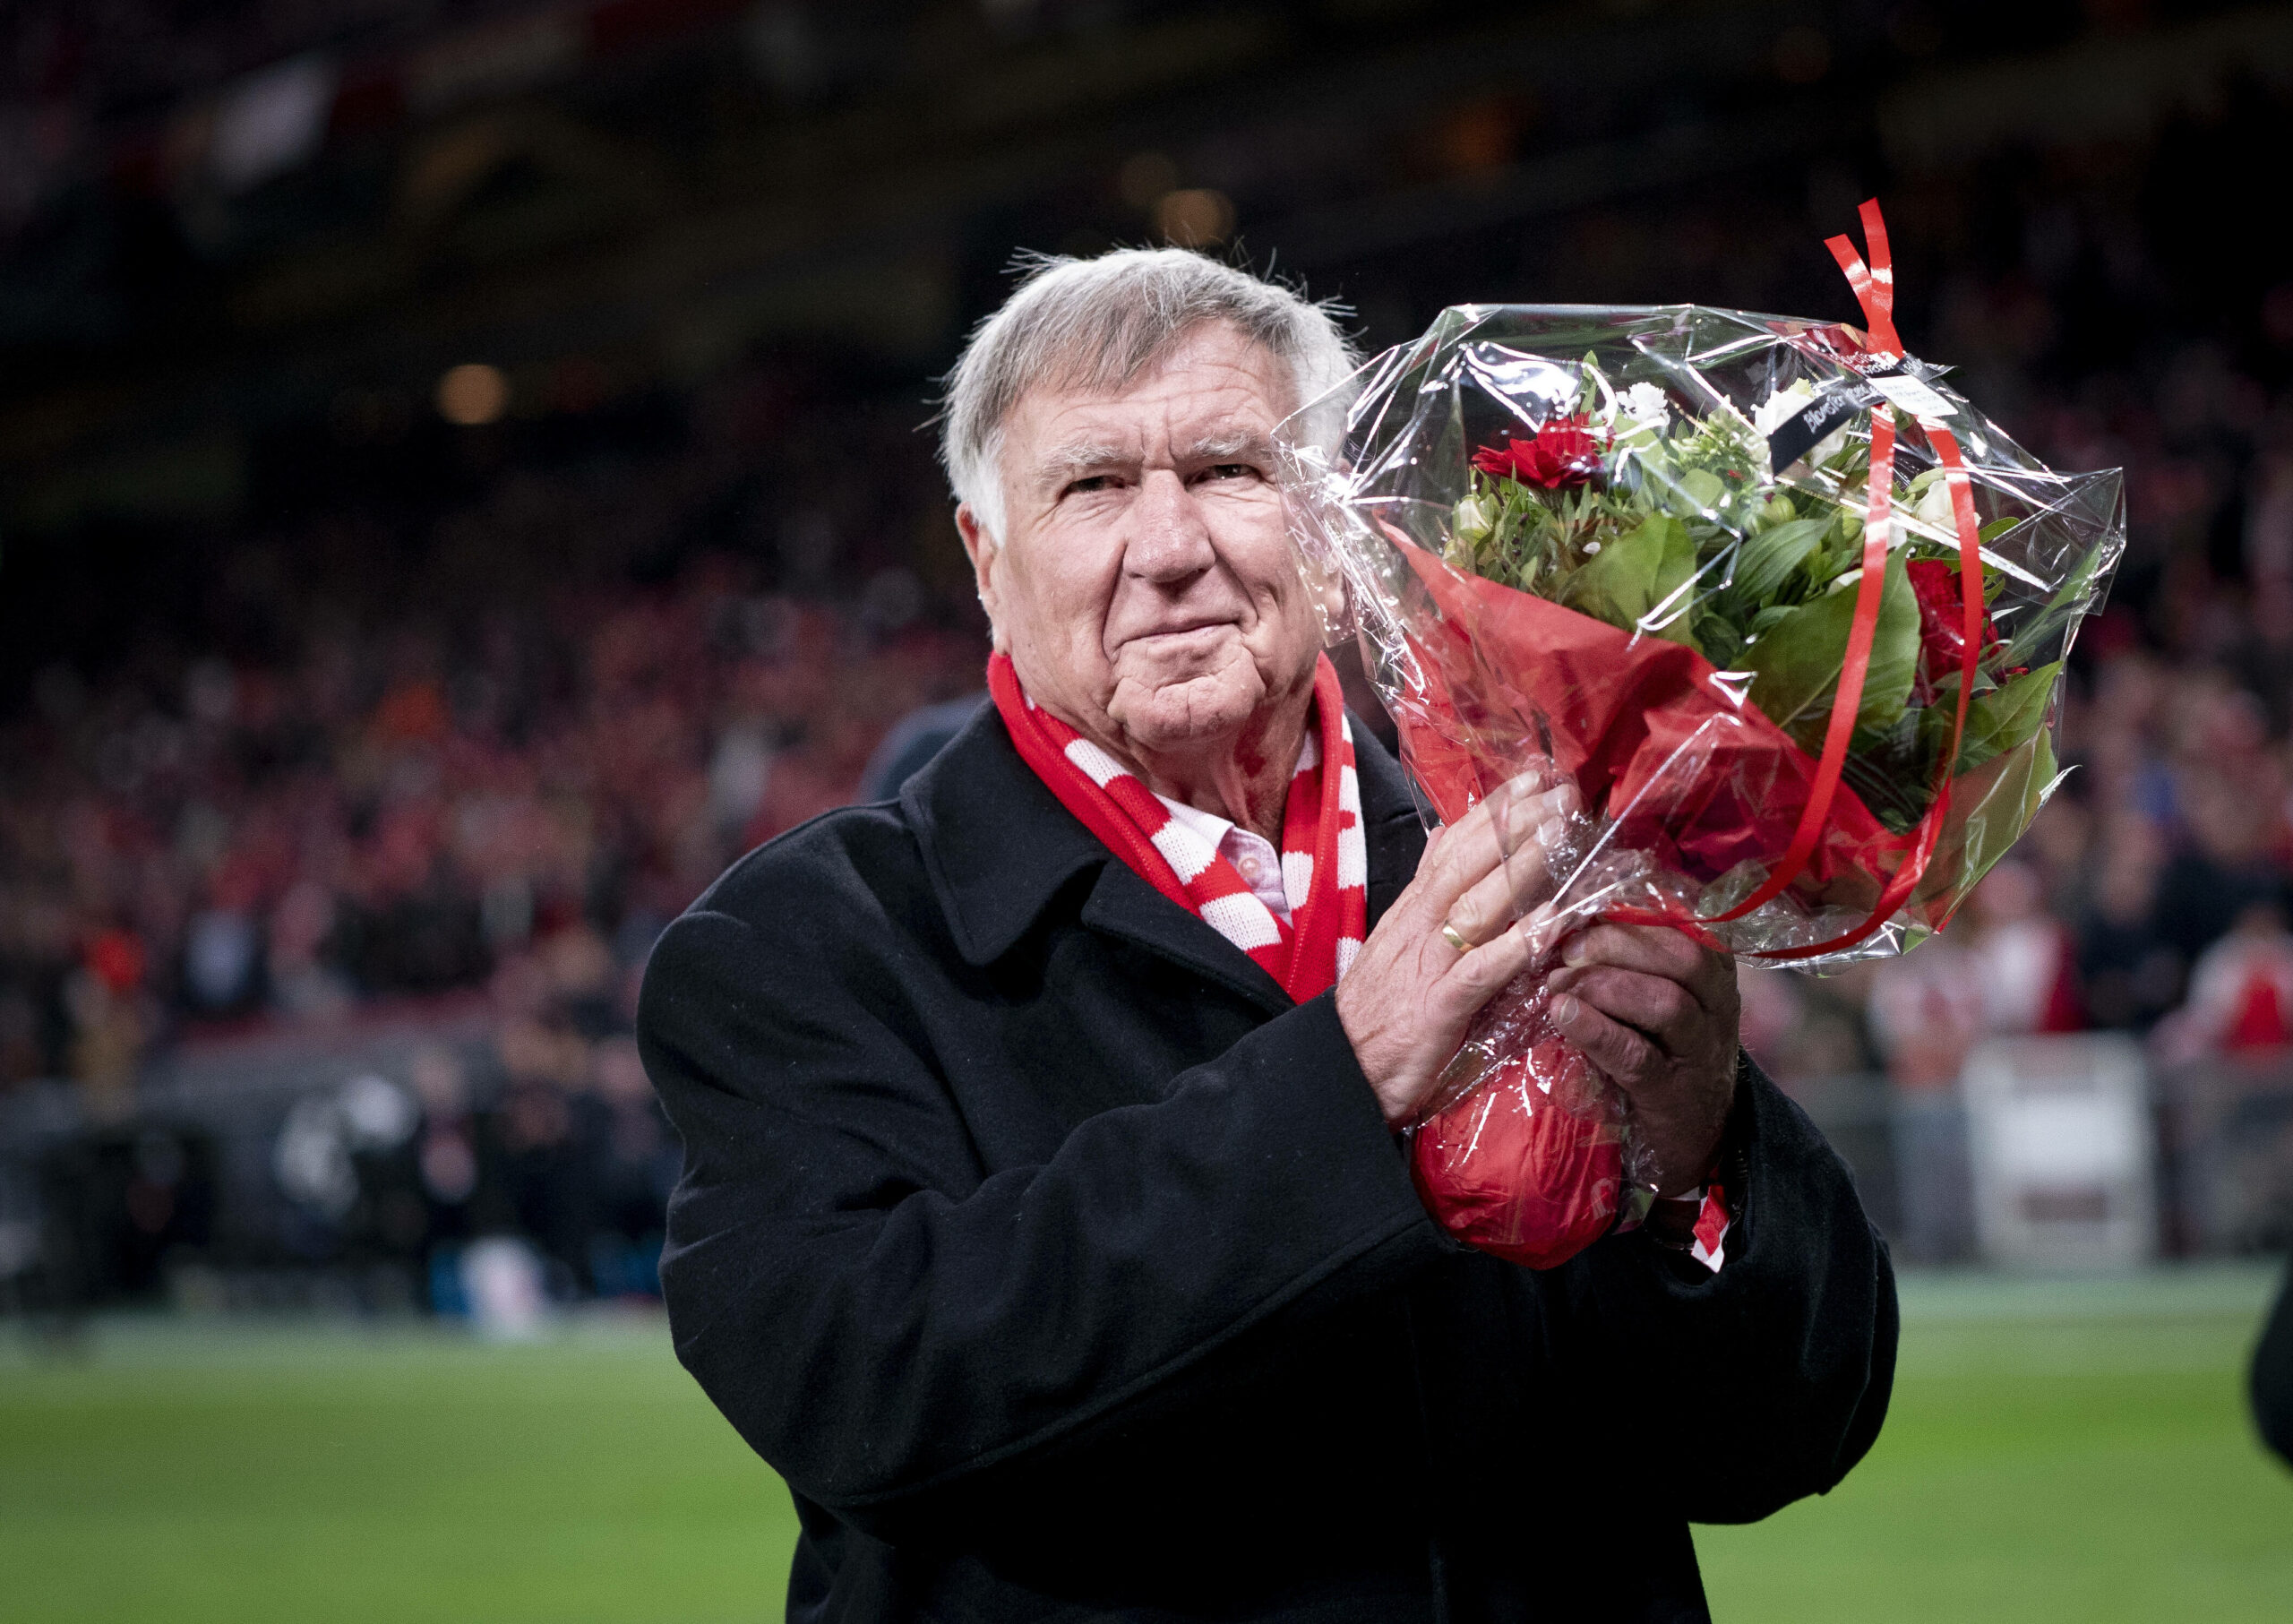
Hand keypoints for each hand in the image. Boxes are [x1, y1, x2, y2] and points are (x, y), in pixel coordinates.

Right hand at [1337, 772, 1578, 1126]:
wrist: (1337, 1070)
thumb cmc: (1374, 1010)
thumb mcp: (1395, 938)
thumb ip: (1423, 888)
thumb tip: (1441, 835)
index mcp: (1412, 909)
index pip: (1454, 846)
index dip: (1493, 811)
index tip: (1531, 778)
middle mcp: (1419, 925)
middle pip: (1470, 862)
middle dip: (1517, 823)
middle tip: (1562, 791)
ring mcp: (1428, 963)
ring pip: (1478, 904)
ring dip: (1524, 867)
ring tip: (1563, 835)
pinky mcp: (1439, 1006)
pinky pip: (1483, 969)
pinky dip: (1517, 944)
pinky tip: (1551, 924)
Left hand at [1545, 924, 1739, 1194]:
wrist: (1697, 1132)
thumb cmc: (1663, 1045)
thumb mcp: (1659, 991)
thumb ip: (1633, 954)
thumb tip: (1572, 913)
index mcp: (1715, 968)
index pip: (1687, 921)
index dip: (1634, 907)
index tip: (1586, 904)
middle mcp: (1719, 1003)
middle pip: (1682, 956)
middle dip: (1617, 943)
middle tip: (1567, 947)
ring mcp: (1702, 1051)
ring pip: (1666, 1003)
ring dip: (1604, 986)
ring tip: (1558, 983)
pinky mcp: (1674, 1094)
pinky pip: (1637, 1056)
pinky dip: (1596, 1031)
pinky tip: (1563, 1014)